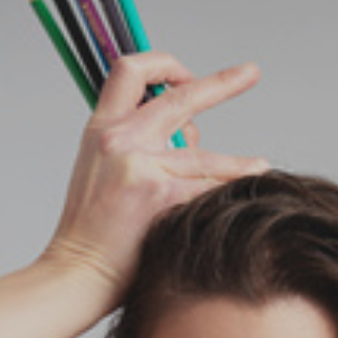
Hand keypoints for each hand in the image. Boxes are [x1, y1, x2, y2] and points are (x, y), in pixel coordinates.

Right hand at [42, 53, 267, 304]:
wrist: (77, 273)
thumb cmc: (92, 232)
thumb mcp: (100, 170)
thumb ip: (138, 144)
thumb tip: (187, 130)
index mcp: (101, 129)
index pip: (130, 71)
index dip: (163, 64)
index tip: (186, 76)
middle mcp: (119, 139)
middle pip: (179, 95)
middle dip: (223, 82)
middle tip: (251, 73)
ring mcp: (140, 165)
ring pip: (203, 152)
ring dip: (238, 163)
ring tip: (260, 166)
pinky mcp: (160, 194)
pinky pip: (209, 185)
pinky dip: (229, 190)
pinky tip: (247, 194)